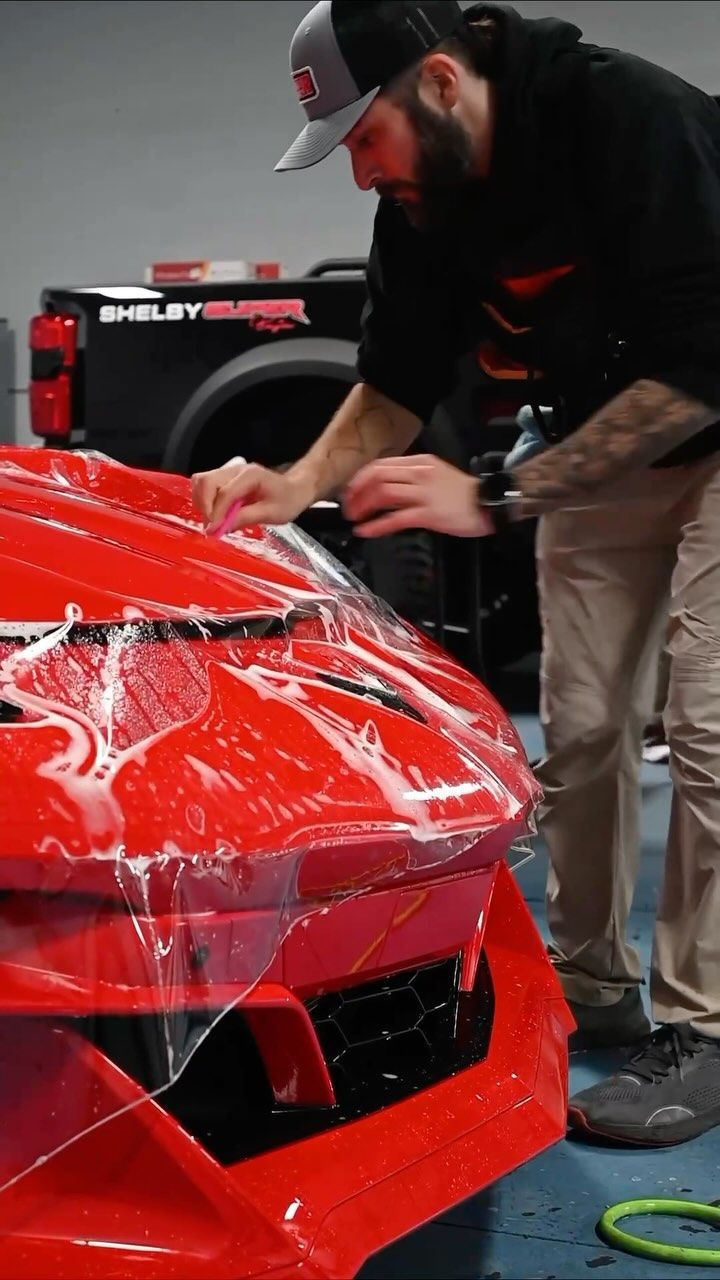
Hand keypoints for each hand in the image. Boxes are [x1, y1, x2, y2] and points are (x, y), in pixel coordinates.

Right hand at [191, 457, 312, 532]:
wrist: (295, 489)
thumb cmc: (287, 501)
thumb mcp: (271, 514)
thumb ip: (245, 518)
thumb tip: (220, 528)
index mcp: (250, 476)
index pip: (224, 493)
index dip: (216, 513)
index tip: (213, 531)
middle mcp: (236, 470)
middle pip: (205, 481)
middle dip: (204, 505)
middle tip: (212, 525)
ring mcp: (229, 472)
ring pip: (201, 481)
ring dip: (202, 502)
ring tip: (213, 520)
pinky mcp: (226, 478)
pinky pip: (206, 485)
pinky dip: (204, 500)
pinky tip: (215, 514)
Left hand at [343, 454, 494, 537]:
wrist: (489, 504)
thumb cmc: (463, 494)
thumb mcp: (436, 475)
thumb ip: (412, 478)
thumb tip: (386, 488)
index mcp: (420, 463)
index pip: (380, 465)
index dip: (360, 478)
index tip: (351, 491)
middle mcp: (420, 474)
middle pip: (377, 477)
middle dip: (356, 492)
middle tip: (348, 507)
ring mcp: (424, 493)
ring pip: (383, 493)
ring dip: (363, 506)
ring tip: (355, 518)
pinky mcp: (428, 514)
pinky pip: (395, 518)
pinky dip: (376, 526)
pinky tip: (366, 531)